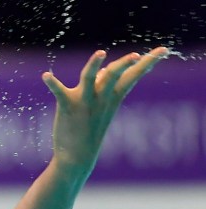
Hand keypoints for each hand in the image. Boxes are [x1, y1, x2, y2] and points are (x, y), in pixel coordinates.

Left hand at [42, 47, 167, 175]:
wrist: (76, 157)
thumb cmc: (89, 129)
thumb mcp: (101, 106)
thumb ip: (103, 86)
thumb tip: (104, 69)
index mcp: (113, 97)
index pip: (134, 76)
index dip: (148, 62)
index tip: (164, 50)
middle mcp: (101, 98)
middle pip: (116, 75)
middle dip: (126, 64)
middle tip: (135, 55)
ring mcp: (84, 102)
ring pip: (90, 78)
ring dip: (94, 65)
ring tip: (101, 53)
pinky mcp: (67, 107)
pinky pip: (59, 92)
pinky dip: (52, 83)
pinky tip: (45, 75)